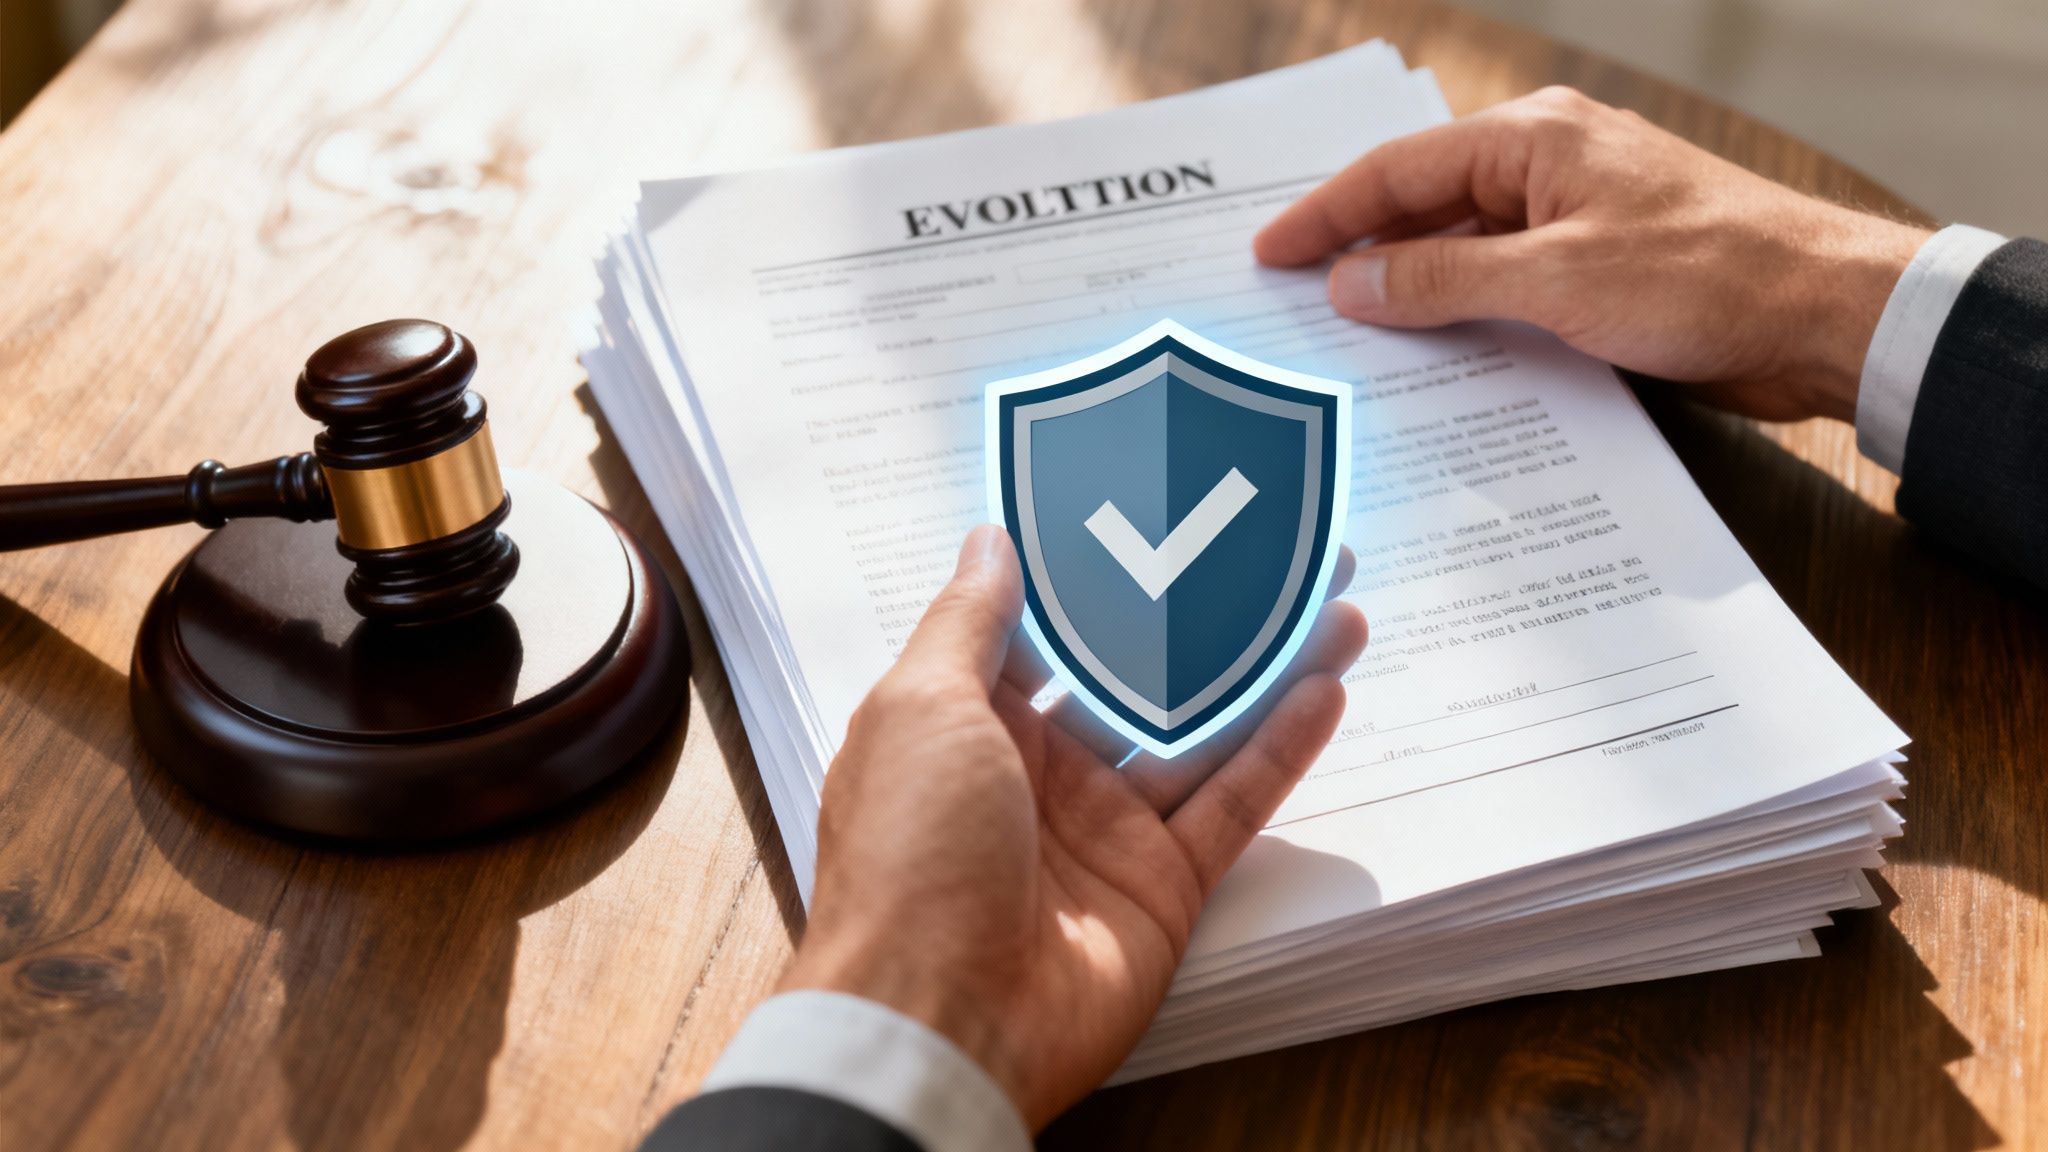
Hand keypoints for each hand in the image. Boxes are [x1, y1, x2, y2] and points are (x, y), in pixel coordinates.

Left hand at [779, 525, 1368, 1128]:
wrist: (938, 1021)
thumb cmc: (908, 857)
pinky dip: (1279, 751)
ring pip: (1202, 732)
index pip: (1045, 629)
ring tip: (1331, 602)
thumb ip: (969, 621)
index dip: (1100, 571)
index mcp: (966, 721)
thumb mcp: (919, 708)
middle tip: (1273, 549)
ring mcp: (1105, 828)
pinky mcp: (1162, 886)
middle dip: (1205, 615)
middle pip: (1140, 675)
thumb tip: (991, 538)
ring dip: (1265, 669)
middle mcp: (1038, 770)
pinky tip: (1325, 686)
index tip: (1157, 506)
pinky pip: (1230, 806)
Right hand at [1254, 87, 1930, 422]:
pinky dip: (1463, 317)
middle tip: (1288, 300)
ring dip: (1411, 294)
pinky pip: (1506, 288)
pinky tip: (1431, 359)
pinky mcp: (1600, 271)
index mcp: (1534, 141)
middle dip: (1357, 253)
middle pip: (1424, 207)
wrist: (1824, 316)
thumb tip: (1351, 284)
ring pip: (1464, 252)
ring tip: (1345, 340)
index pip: (1397, 171)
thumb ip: (1441, 282)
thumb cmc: (1708, 276)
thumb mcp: (1554, 281)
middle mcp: (1549, 168)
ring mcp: (1576, 219)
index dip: (1324, 216)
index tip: (1268, 256)